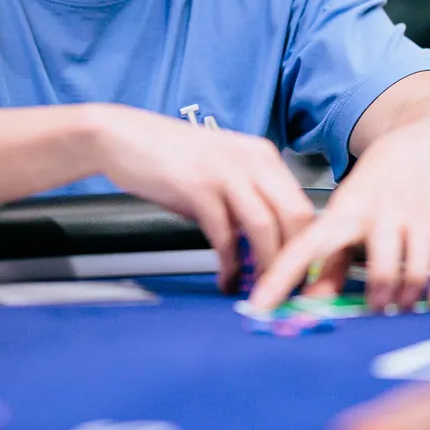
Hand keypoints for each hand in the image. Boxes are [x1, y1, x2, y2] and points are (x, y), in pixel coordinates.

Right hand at [92, 105, 314, 293]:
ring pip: (265, 228)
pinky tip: (226, 279)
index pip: (303, 205)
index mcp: (263, 156)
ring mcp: (226, 171)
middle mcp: (253, 160)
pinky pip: (224, 234)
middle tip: (288, 290)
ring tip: (260, 292)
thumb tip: (263, 247)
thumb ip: (245, 203)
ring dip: (265, 267)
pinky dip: (229, 264)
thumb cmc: (169, 159)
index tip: (302, 275)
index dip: (307, 245)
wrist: (122, 137)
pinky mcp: (198, 187)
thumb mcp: (219, 173)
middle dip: (295, 260)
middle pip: (295, 216)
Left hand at [249, 119, 429, 311]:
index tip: (261, 306)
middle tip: (373, 308)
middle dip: (378, 299)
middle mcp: (378, 216)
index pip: (306, 248)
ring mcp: (413, 221)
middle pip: (380, 269)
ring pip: (414, 272)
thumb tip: (312, 304)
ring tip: (396, 305)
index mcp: (343, 213)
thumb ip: (328, 263)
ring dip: (406, 298)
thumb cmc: (370, 190)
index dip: (282, 278)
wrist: (413, 149)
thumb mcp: (342, 216)